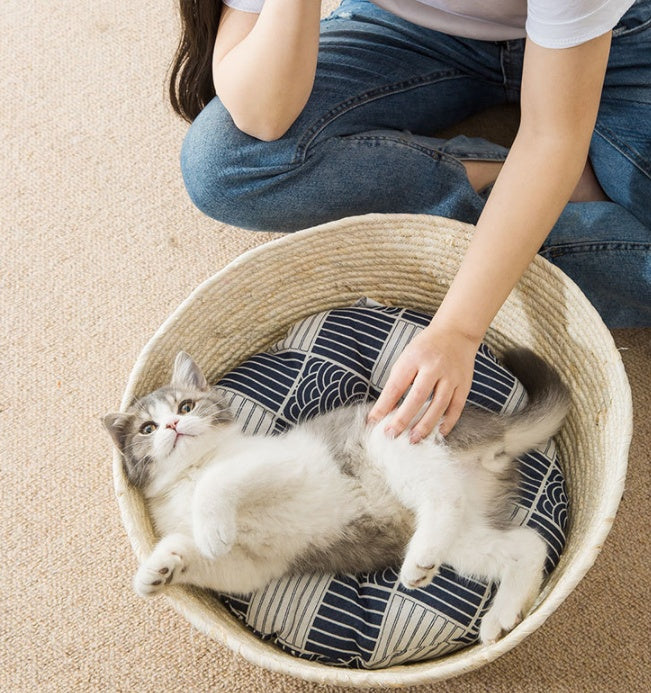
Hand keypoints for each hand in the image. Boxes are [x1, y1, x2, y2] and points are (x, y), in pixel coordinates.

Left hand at [368, 321, 478, 441]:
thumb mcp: (406, 359)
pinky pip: (456, 407)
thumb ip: (397, 383)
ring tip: (413, 439)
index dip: (384, 405)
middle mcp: (434, 367)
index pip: (396, 385)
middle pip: (418, 397)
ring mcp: (451, 376)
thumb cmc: (426, 348)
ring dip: (425, 425)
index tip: (373, 421)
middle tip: (392, 435)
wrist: (456, 333)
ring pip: (438, 405)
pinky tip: (438, 432)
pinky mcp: (464, 384)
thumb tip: (385, 410)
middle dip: (403, 418)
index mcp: (414, 358)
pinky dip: (447, 422)